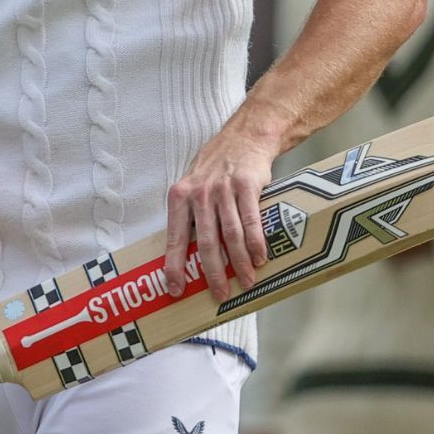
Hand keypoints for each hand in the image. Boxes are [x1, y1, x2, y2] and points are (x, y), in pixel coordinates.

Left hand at [161, 125, 279, 300]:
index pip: (174, 237)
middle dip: (212, 273)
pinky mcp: (246, 187)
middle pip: (206, 242)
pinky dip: (255, 243)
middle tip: (219, 294)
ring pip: (231, 235)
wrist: (243, 138)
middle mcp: (199, 194)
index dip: (174, 265)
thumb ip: (190, 216)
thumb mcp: (192, 187)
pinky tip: (259, 259)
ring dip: (239, 263)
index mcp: (180, 197)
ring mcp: (223, 190)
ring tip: (245, 281)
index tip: (175, 289)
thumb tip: (187, 256)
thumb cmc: (214, 169)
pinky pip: (251, 221)